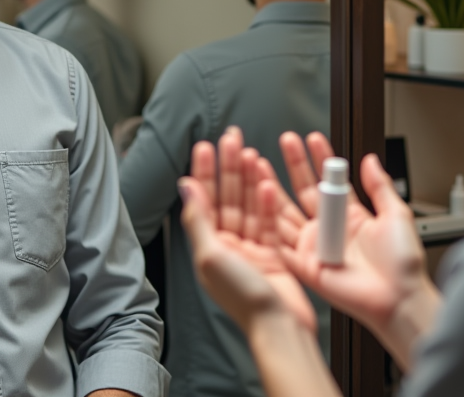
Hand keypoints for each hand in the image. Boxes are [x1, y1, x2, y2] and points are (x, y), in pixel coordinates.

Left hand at [179, 127, 317, 336]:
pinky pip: (268, 221)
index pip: (203, 201)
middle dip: (228, 167)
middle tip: (231, 138)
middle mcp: (227, 246)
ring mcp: (250, 249)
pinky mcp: (272, 253)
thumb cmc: (244, 298)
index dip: (204, 172)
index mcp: (207, 247)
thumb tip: (185, 186)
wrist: (279, 325)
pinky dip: (267, 201)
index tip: (205, 146)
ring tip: (250, 152)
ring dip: (249, 178)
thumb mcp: (211, 255)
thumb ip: (198, 219)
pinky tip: (268, 181)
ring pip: (248, 205)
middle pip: (227, 198)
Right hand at [265, 132, 440, 370]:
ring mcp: (315, 248)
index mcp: (351, 218)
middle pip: (304, 192)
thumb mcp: (395, 215)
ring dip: (273, 189)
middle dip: (294, 165)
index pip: (329, 182)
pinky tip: (260, 200)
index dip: (321, 159)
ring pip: (286, 213)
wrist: (399, 298)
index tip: (312, 138)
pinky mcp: (305, 267)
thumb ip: (380, 186)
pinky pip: (281, 244)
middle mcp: (329, 231)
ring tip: (261, 165)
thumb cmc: (402, 264)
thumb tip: (370, 160)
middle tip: (286, 141)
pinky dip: (269, 223)